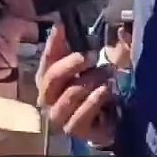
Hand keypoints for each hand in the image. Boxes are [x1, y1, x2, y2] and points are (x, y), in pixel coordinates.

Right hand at [38, 25, 117, 145]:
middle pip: (52, 78)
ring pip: (69, 95)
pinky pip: (80, 115)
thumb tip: (76, 26)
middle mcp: (47, 98)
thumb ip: (84, 46)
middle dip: (72, 64)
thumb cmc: (96, 89)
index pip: (46, 59)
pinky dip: (94, 101)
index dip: (53, 43)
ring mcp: (58, 116)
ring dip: (89, 82)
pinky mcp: (73, 130)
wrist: (110, 121)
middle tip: (92, 56)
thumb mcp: (94, 65)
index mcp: (48, 79)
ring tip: (106, 75)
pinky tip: (105, 90)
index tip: (61, 26)